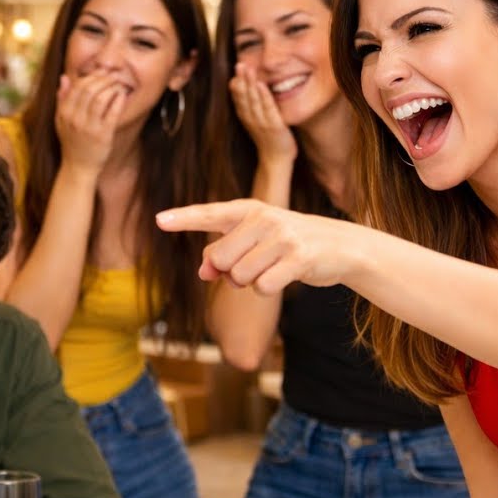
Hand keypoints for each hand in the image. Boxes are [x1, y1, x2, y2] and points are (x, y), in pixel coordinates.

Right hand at [54, 70, 127, 172]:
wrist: (78, 167)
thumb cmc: (71, 143)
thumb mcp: (60, 121)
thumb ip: (62, 99)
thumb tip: (64, 78)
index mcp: (64, 113)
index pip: (77, 86)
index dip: (91, 75)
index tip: (102, 71)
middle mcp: (75, 119)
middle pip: (89, 89)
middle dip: (103, 78)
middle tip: (113, 75)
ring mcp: (89, 127)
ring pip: (100, 98)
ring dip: (112, 87)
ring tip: (119, 84)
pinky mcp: (103, 136)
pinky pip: (112, 113)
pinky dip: (118, 101)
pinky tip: (123, 96)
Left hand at [156, 199, 350, 293]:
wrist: (339, 246)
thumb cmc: (286, 243)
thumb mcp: (254, 239)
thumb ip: (222, 252)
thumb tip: (202, 273)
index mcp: (248, 209)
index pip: (210, 214)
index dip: (183, 218)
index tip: (158, 220)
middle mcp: (264, 218)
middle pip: (220, 259)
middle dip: (230, 272)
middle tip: (254, 263)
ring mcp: (282, 237)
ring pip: (240, 276)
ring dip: (250, 281)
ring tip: (272, 267)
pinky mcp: (298, 258)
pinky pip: (262, 286)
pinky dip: (268, 288)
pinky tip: (284, 275)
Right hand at [230, 63, 296, 165]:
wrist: (276, 161)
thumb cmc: (269, 140)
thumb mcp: (256, 123)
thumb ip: (251, 108)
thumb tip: (248, 93)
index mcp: (246, 118)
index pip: (238, 98)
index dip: (236, 84)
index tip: (235, 69)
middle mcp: (251, 119)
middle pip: (244, 96)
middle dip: (241, 79)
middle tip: (239, 64)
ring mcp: (262, 123)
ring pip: (253, 100)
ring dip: (250, 83)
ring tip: (247, 68)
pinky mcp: (274, 126)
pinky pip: (268, 108)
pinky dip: (263, 96)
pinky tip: (261, 84)